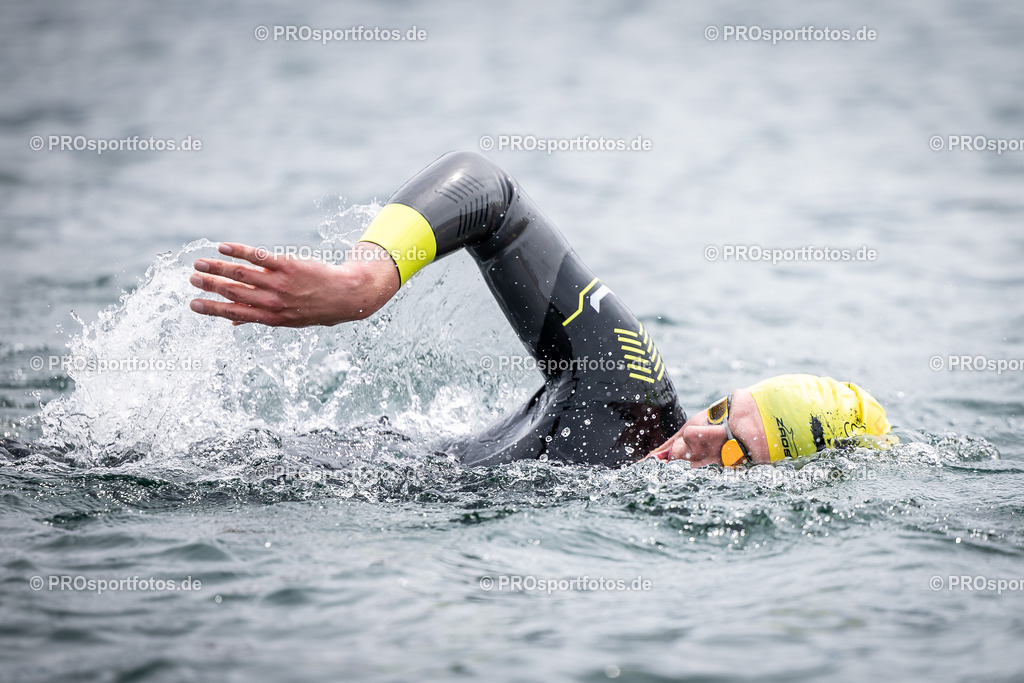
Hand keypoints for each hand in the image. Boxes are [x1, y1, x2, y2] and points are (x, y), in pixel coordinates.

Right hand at [189, 242, 399, 326]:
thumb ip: (260, 318)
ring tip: (199, 262)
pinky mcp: (288, 264)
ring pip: (242, 274)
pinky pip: (259, 256)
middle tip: (191, 279)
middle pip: (234, 293)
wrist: (347, 295)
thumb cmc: (315, 308)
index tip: (192, 304)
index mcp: (271, 318)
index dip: (212, 309)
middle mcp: (273, 302)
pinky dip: (240, 251)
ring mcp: (280, 283)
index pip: (235, 313)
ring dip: (218, 267)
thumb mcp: (289, 321)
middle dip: (210, 286)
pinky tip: (224, 247)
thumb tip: (232, 324)